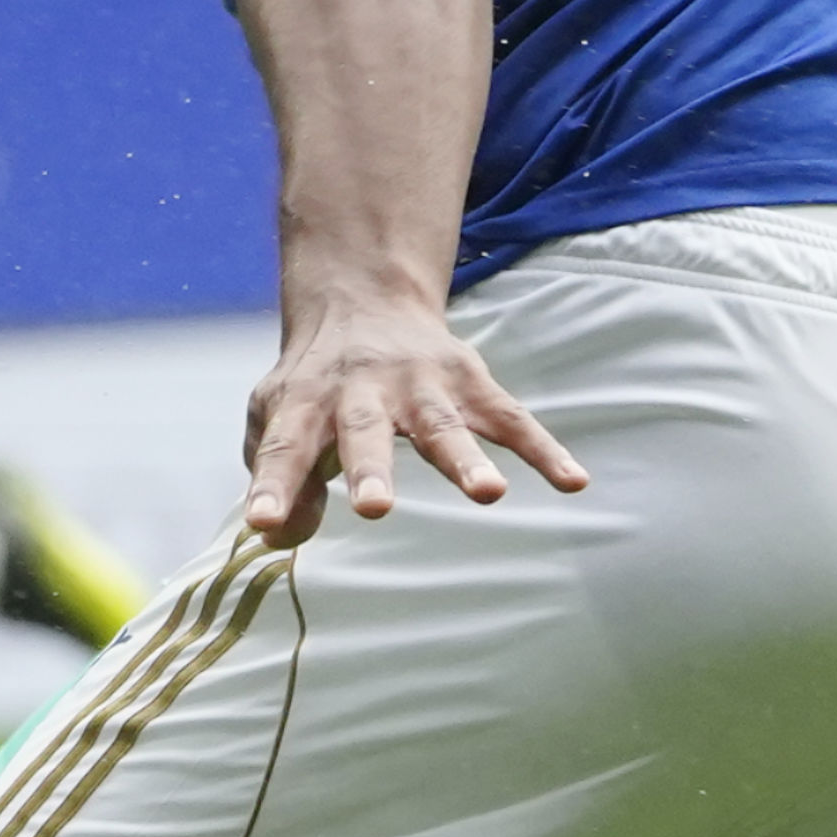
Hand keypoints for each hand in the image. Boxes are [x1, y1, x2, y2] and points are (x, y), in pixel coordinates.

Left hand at [241, 281, 587, 541]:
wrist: (363, 299)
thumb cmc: (315, 381)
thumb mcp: (277, 418)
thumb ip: (276, 475)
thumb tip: (283, 537)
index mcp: (306, 401)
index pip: (284, 446)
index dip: (273, 485)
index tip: (263, 523)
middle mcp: (363, 389)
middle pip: (365, 430)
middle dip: (371, 469)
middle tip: (376, 508)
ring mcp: (421, 384)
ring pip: (444, 424)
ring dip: (465, 459)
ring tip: (489, 495)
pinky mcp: (470, 383)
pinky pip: (510, 419)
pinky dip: (543, 448)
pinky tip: (573, 480)